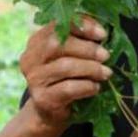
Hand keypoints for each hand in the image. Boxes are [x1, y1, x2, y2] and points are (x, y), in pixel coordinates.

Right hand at [20, 15, 111, 130]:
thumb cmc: (65, 77)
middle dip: (87, 48)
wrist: (50, 111)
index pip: (57, 25)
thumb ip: (81, 41)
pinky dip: (87, 86)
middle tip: (106, 55)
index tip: (102, 34)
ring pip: (65, 66)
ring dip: (91, 68)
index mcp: (37, 41)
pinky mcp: (43, 98)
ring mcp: (34, 79)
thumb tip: (103, 33)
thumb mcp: (71, 56)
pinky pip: (68, 88)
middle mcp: (31, 58)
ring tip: (106, 73)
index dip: (82, 26)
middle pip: (58, 44)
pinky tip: (96, 87)